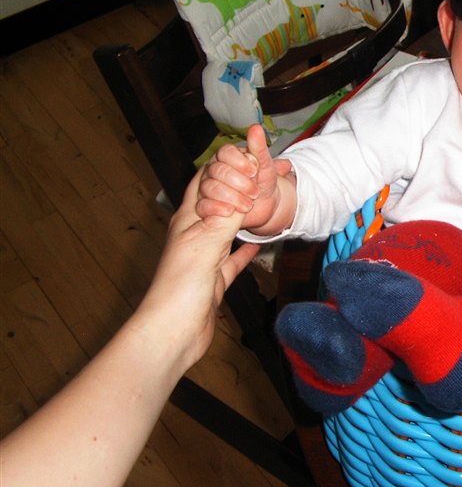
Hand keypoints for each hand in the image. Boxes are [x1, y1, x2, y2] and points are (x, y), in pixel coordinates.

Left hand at [138, 171, 258, 370]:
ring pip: (226, 229)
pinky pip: (232, 259)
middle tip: (263, 177)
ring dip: (242, 217)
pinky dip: (245, 250)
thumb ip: (230, 214)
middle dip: (236, 187)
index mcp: (187, 220)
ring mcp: (204, 257)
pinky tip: (258, 245)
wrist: (173, 330)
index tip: (249, 156)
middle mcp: (194, 234)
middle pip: (216, 202)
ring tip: (262, 204)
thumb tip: (249, 187)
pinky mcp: (214, 280)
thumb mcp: (209, 241)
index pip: (203, 180)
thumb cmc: (182, 285)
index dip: (223, 165)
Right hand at [197, 124, 292, 231]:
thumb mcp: (265, 165)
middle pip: (217, 170)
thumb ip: (259, 148)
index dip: (239, 162)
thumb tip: (256, 127)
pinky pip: (202, 205)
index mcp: (228, 157)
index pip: (225, 152)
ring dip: (231, 197)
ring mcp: (207, 186)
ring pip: (209, 187)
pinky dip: (217, 208)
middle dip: (239, 183)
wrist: (265, 206)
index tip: (253, 172)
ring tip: (248, 205)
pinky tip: (230, 211)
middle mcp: (214, 169)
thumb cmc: (263, 182)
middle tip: (255, 192)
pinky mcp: (206, 205)